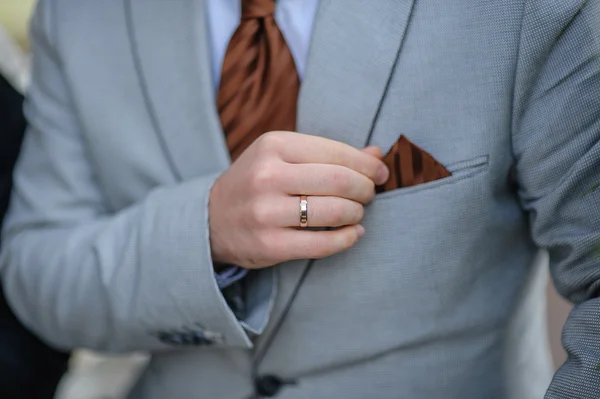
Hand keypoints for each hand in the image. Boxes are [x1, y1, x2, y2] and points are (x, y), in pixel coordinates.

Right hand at [209, 131, 388, 268]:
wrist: (211, 217)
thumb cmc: (257, 182)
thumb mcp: (283, 156)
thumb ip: (329, 154)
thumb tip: (378, 155)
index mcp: (273, 145)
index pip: (337, 152)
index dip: (367, 165)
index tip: (380, 174)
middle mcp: (267, 176)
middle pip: (340, 181)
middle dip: (365, 189)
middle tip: (368, 195)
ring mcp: (266, 212)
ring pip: (335, 212)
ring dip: (357, 213)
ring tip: (356, 213)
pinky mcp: (269, 245)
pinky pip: (323, 244)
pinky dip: (348, 239)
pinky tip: (353, 233)